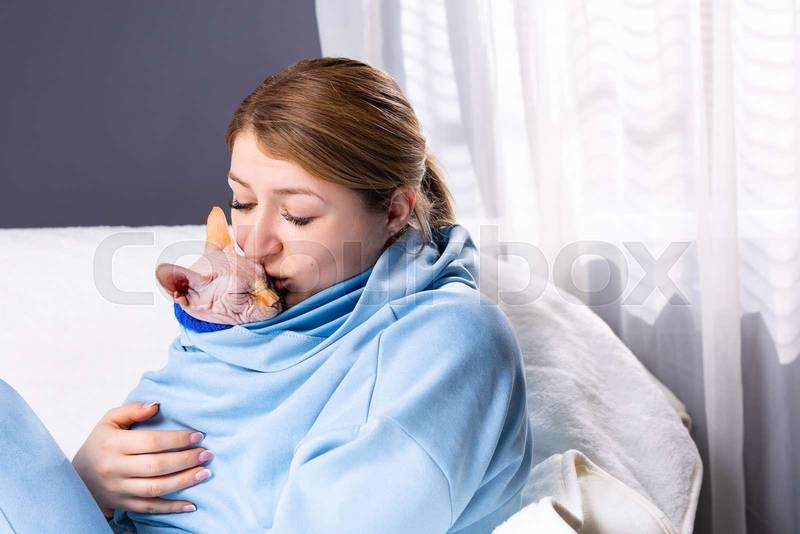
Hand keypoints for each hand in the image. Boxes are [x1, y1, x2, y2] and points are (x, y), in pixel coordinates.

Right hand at [72, 402, 212, 514]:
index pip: (151, 442)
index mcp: (113, 445)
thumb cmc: (100, 444)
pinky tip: (191, 504)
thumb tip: (156, 405)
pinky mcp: (123, 505)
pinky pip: (150, 508)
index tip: (198, 436)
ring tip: (204, 473)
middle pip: (156, 466)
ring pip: (155, 488)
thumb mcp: (109, 421)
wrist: (78, 478)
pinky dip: (172, 508)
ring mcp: (119, 489)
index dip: (176, 439)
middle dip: (186, 460)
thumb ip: (132, 410)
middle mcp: (115, 469)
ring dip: (184, 481)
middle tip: (207, 454)